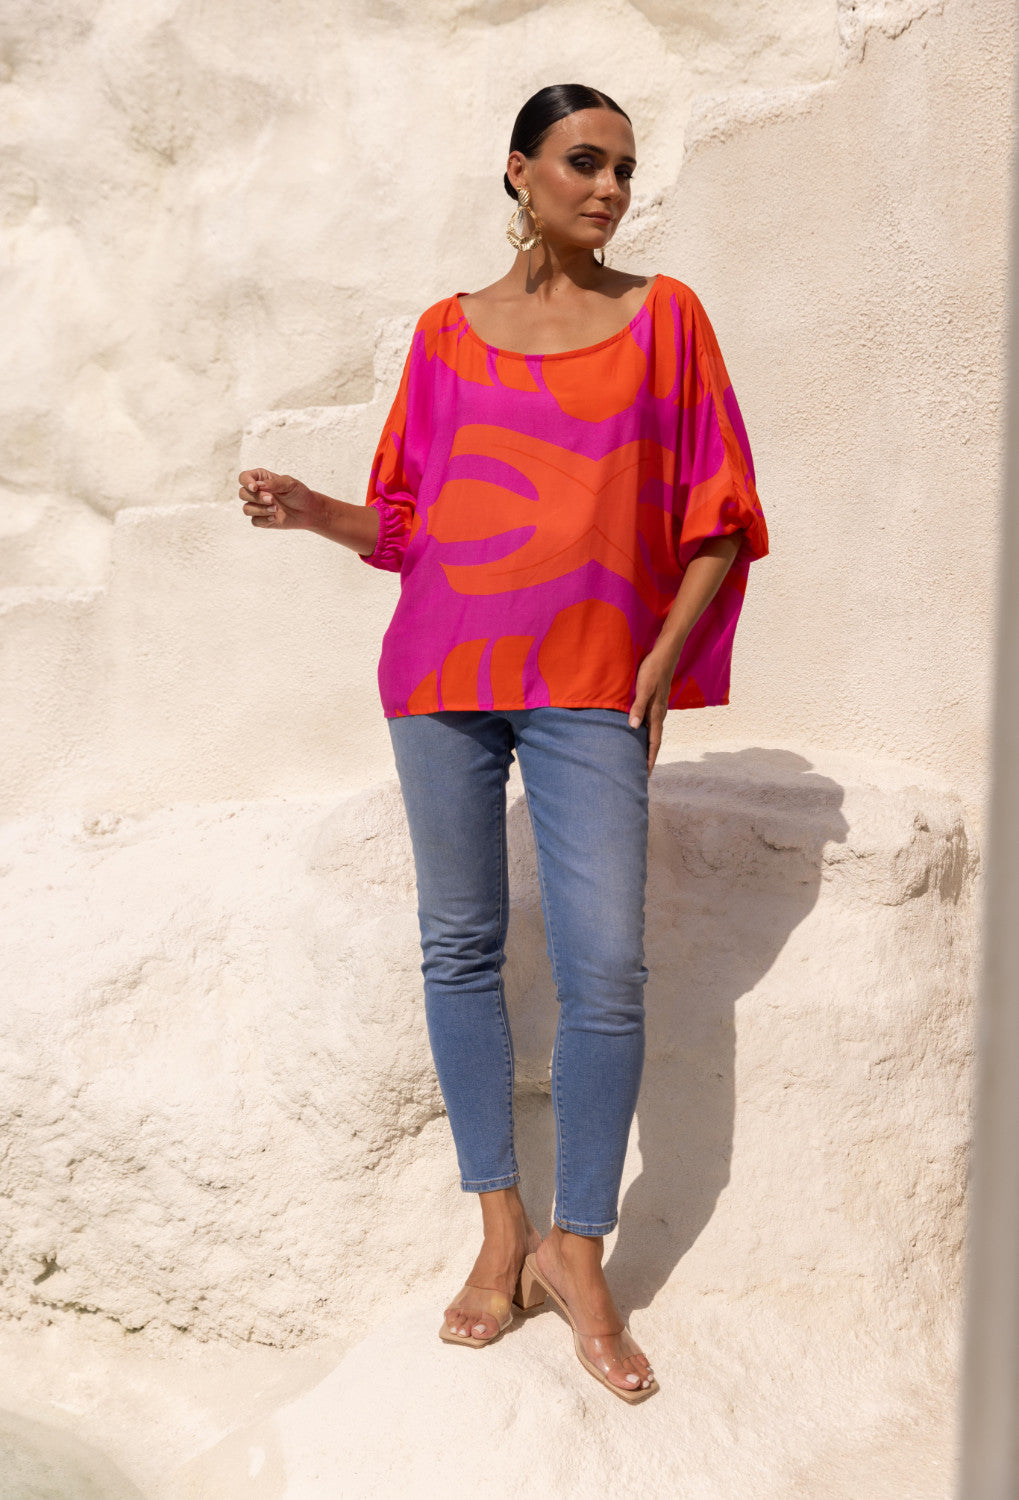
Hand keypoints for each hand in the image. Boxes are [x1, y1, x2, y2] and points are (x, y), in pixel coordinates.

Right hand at [238, 469, 316, 529]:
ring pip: (246, 509)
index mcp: (260, 479)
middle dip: (256, 498)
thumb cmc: (298, 493)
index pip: (244, 477)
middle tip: (272, 499)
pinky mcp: (261, 519)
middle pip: (242, 494)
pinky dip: (264, 520)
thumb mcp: (290, 484)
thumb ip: (274, 483)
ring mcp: (257, 506)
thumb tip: (259, 486)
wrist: (307, 511)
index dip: (246, 482)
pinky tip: (275, 517)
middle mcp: (256, 492)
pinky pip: (254, 521)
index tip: (255, 487)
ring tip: (276, 509)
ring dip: (260, 510)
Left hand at [628, 647, 677, 773]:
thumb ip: (638, 708)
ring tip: (640, 757)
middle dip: (649, 757)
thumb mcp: (643, 688)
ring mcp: (659, 708)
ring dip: (648, 746)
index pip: (654, 742)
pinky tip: (640, 733)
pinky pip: (652, 723)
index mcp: (657, 713)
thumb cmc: (652, 670)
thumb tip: (633, 728)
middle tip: (642, 772)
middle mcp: (659, 714)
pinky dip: (647, 733)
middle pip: (655, 741)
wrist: (665, 654)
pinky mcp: (656, 701)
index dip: (650, 759)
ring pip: (653, 732)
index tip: (646, 774)